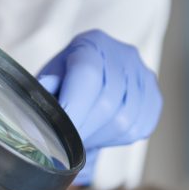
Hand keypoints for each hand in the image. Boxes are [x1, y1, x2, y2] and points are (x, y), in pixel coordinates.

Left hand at [37, 30, 161, 183]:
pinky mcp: (154, 97)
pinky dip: (117, 139)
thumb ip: (43, 95)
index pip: (88, 75)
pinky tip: (101, 134)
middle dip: (83, 130)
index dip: (73, 108)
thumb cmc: (62, 82)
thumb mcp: (46, 82)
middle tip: (66, 145)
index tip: (58, 133)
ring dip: (99, 137)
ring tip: (83, 138)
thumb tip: (33, 121)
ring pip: (124, 120)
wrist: (89, 83)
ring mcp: (143, 75)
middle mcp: (123, 54)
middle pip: (108, 102)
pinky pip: (140, 127)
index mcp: (92, 44)